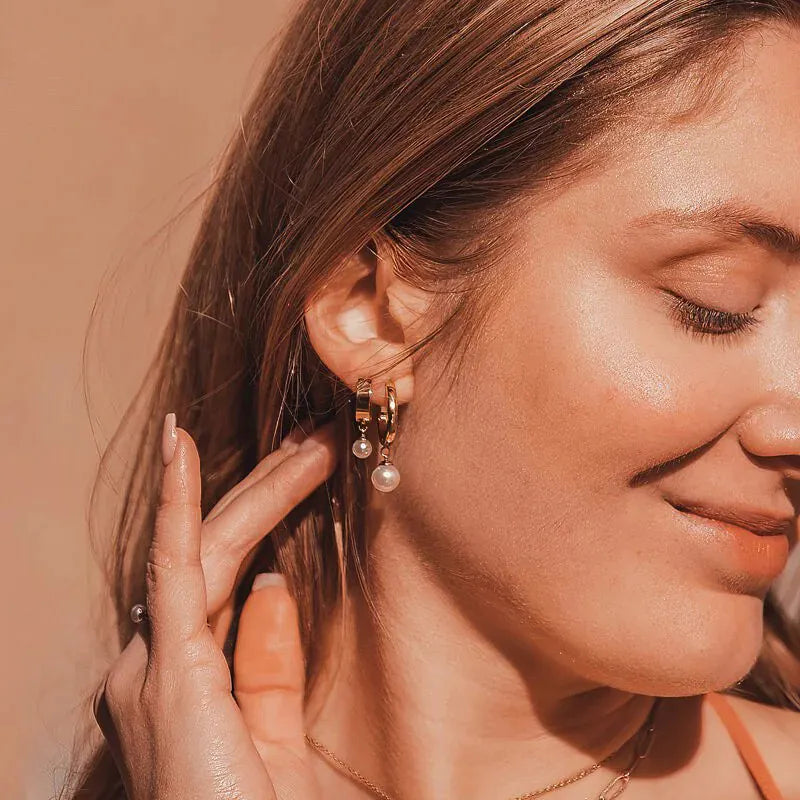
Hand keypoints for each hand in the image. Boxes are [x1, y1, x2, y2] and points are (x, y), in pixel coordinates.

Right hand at [93, 413, 337, 799]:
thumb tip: (270, 586)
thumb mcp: (274, 737)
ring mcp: (154, 663)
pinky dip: (179, 503)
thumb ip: (267, 664)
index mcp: (184, 678)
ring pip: (211, 547)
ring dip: (262, 488)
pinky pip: (177, 567)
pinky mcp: (167, 668)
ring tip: (313, 441)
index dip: (268, 515)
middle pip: (221, 550)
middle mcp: (156, 662)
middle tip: (321, 437)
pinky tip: (181, 445)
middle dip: (273, 488)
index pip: (227, 573)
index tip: (310, 467)